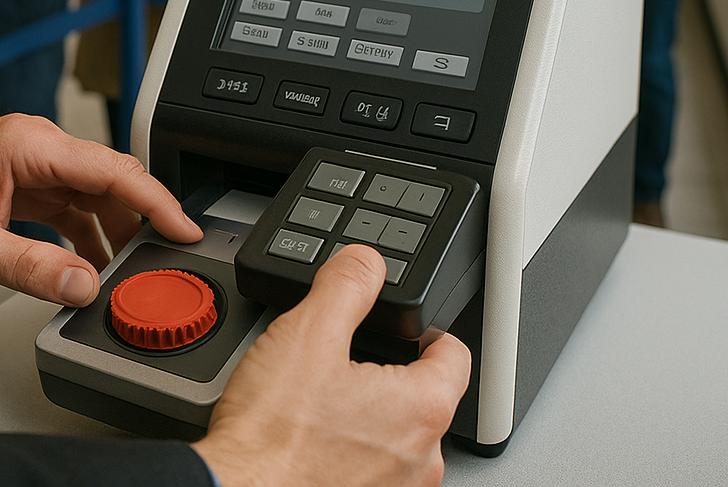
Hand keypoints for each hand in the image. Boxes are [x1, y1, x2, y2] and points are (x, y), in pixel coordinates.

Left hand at [0, 115, 202, 306]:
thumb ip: (27, 266)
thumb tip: (82, 285)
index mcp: (31, 145)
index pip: (113, 169)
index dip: (157, 200)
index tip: (186, 229)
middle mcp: (41, 146)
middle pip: (112, 180)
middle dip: (143, 220)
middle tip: (164, 261)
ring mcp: (37, 162)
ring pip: (98, 194)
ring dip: (117, 231)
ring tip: (130, 272)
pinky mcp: (31, 180)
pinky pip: (76, 205)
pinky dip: (90, 234)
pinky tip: (95, 265)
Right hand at [193, 245, 470, 486]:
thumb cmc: (272, 437)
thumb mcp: (307, 332)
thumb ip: (346, 285)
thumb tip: (365, 261)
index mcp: (421, 408)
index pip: (455, 354)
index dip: (426, 331)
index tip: (403, 328)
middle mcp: (422, 460)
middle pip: (423, 397)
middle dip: (387, 375)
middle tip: (342, 362)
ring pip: (396, 439)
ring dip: (367, 418)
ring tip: (320, 403)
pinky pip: (372, 471)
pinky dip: (351, 453)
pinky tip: (313, 440)